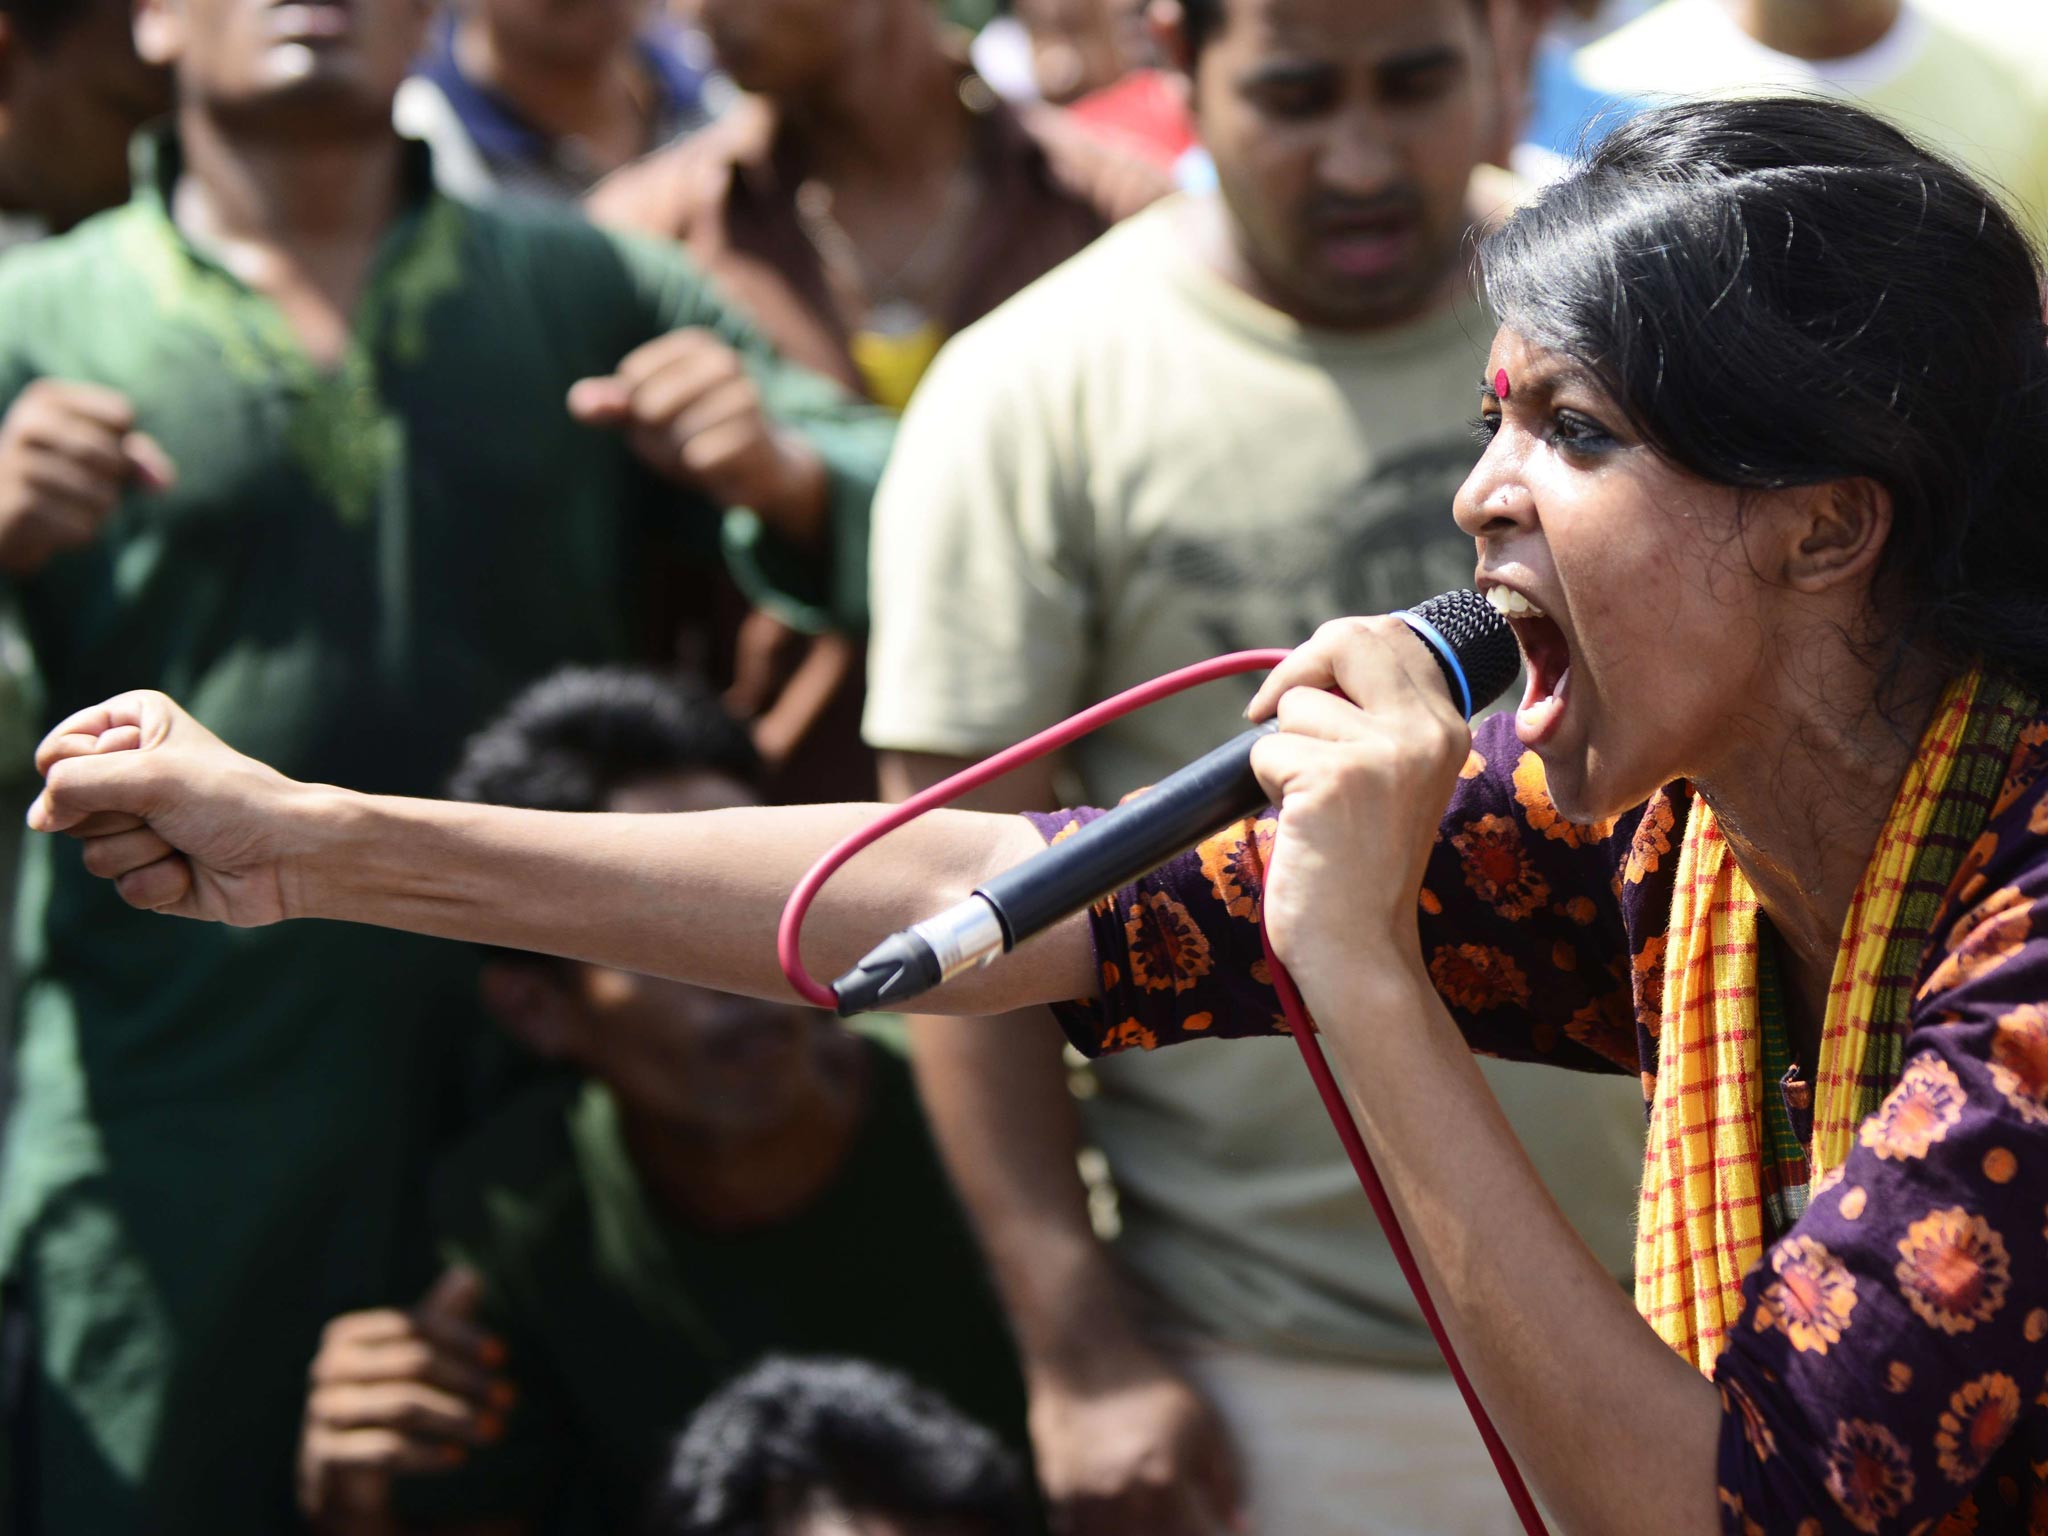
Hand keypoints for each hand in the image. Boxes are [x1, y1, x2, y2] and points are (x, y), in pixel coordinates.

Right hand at [0, 380, 174, 573]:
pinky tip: (54, 524)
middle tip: (86, 484)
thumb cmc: (57, 473)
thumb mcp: (97, 453)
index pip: (121, 414)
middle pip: (113, 457)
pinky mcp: (17, 506)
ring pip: (103, 497)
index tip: (98, 451)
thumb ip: (137, 458)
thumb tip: (164, 482)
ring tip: (68, 505)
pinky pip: (82, 527)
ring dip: (98, 511)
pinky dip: (80, 531)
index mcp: (46, 398)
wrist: (1, 511)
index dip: (124, 444)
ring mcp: (16, 464)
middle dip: (114, 480)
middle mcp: (26, 423)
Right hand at [28, 689, 310, 924]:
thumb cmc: (230, 800)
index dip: (86, 768)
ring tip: (185, 841)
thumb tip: (37, 819)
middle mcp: (131, 773)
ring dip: (142, 851)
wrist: (291, 856)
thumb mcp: (148, 775)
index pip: (58, 752)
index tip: (141, 766)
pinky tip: (194, 872)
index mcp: (132, 727)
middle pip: (68, 807)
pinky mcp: (152, 871)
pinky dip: (159, 882)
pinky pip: (122, 886)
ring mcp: (140, 825)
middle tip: (168, 811)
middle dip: (118, 816)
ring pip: (92, 853)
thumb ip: (74, 784)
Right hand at [298, 1268, 513, 1533]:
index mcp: (347, 1334)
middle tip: (509, 1399)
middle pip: (414, 1364)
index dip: (462, 1336)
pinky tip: (458, 1457)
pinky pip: (384, 1450)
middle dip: (468, 1381)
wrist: (338, 1473)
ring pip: (403, 1408)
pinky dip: (425, 1454)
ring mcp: (323, 1411)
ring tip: (494, 1430)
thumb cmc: (381, 1398)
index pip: (415, 1324)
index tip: (502, 1356)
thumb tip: (470, 1274)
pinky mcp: (326, 1454)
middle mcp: (328, 1367)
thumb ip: (436, 1317)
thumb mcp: (407, 1357)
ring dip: (456, 1419)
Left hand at [567, 329, 825, 537]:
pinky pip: (703, 456)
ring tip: (693, 451)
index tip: (656, 415)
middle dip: (653, 431)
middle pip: (652, 403)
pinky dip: (698, 466)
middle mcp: (726, 361)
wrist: (759, 468)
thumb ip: (612, 405)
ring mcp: (748, 398)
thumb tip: (579, 404)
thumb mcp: (649, 414)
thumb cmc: (697, 430)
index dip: (634, 406)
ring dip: (676, 450)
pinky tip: (711, 464)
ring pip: (679, 431)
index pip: (633, 377)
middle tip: (672, 439)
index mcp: (697, 344)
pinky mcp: (758, 438)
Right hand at [1028, 1353, 1245, 1534]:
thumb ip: (1225, 1481)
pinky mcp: (1056, 1495)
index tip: (1199, 1526)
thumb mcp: (1203, 1423)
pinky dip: (1094, 1531)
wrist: (1083, 1356)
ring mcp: (1085, 1500)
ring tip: (1138, 1517)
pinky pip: (1077, 1533)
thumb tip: (1242, 1527)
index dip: (1200, 1535)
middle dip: (1166, 1534)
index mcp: (1164, 1482)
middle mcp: (1123, 1498)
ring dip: (1131, 1534)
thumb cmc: (1150, 1388)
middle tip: (1170, 1519)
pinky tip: (1107, 1518)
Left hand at [1244, 615, 1471, 994]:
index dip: (1333, 648)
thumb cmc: (1361, 865)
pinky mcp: (1336, 779)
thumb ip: (1377, 717)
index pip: (1391, 633)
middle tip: (1271, 715)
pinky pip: (1268, 749)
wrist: (1361, 947)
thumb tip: (1315, 661)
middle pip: (1347, 639)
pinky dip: (1266, 785)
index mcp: (1448, 726)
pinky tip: (1300, 825)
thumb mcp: (1394, 778)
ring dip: (1282, 750)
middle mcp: (1428, 732)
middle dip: (1296, 671)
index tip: (1305, 685)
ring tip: (1310, 805)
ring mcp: (1385, 753)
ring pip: (1296, 704)